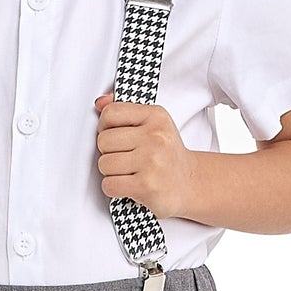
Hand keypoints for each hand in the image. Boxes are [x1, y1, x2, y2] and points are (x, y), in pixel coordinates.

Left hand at [93, 92, 194, 218]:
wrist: (189, 183)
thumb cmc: (166, 154)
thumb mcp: (152, 125)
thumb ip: (125, 111)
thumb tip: (100, 103)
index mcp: (156, 116)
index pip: (111, 113)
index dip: (105, 127)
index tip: (115, 136)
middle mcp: (156, 137)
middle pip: (104, 141)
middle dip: (108, 152)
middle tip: (124, 157)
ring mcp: (152, 161)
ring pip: (104, 164)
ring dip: (111, 172)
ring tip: (128, 172)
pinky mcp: (147, 185)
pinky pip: (109, 184)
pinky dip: (113, 188)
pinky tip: (128, 185)